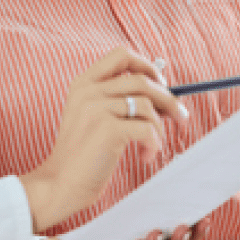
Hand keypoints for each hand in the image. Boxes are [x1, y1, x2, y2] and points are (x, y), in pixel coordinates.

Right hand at [19, 48, 187, 230]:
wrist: (60, 184)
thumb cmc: (81, 155)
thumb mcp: (90, 117)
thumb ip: (115, 100)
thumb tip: (162, 93)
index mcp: (83, 84)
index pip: (121, 55)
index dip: (147, 67)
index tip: (160, 85)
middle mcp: (88, 91)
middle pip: (142, 80)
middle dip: (167, 99)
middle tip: (178, 117)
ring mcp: (96, 108)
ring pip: (148, 106)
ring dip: (159, 128)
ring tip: (151, 146)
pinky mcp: (107, 129)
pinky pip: (148, 128)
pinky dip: (154, 144)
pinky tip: (145, 156)